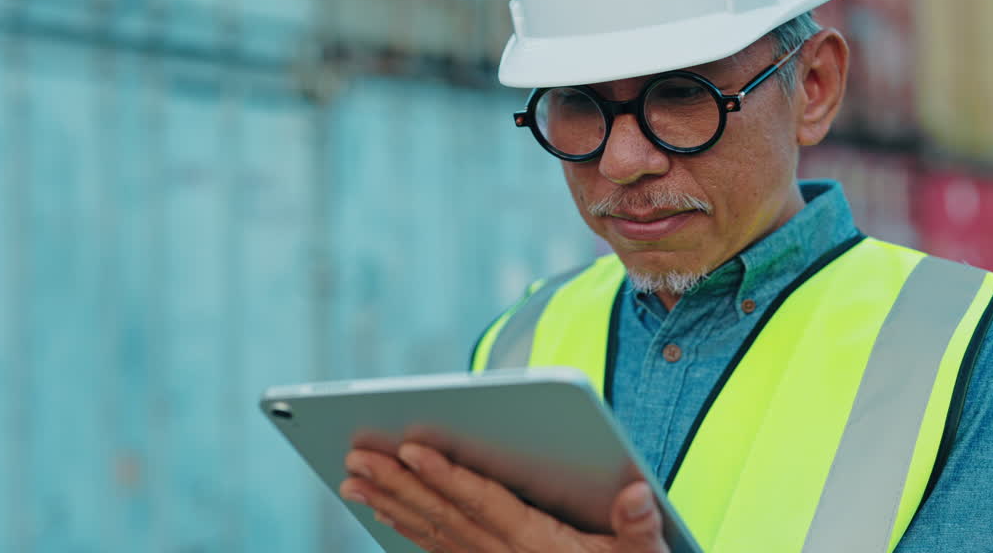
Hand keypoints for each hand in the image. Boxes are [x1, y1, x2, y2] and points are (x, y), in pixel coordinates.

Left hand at [340, 443, 669, 552]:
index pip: (483, 504)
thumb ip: (639, 528)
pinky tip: (386, 513)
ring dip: (390, 505)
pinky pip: (438, 551)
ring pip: (431, 533)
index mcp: (536, 545)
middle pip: (443, 516)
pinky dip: (408, 530)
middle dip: (397, 484)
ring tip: (353, 480)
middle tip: (356, 457)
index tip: (411, 449)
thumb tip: (637, 495)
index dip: (447, 476)